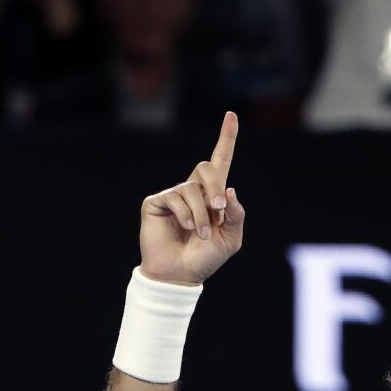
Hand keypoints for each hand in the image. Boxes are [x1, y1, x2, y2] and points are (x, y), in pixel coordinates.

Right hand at [139, 112, 244, 285]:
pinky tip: (187, 229)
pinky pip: (176, 198)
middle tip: (218, 210)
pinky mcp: (155, 202)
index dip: (226, 138)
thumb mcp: (231, 237)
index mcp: (213, 195)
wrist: (181, 275)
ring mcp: (173, 195)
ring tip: (200, 233)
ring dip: (202, 214)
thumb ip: (235, 213)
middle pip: (207, 168)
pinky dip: (187, 215)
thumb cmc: (206, 257)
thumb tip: (228, 188)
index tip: (231, 115)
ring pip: (193, 189)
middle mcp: (192, 190)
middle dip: (215, 188)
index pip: (221, 161)